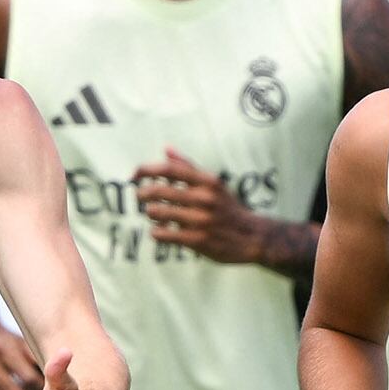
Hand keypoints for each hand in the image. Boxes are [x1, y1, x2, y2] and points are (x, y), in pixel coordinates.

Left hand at [132, 153, 272, 264]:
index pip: (169, 169)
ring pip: (157, 212)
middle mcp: (204, 198)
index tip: (135, 174)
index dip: (146, 169)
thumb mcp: (213, 184)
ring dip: (150, 213)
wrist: (253, 237)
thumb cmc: (227, 208)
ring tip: (153, 213)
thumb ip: (189, 167)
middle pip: (159, 190)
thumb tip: (166, 149)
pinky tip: (159, 231)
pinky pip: (164, 235)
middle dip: (142, 193)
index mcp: (207, 181)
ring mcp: (200, 220)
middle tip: (140, 196)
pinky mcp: (198, 240)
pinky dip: (156, 232)